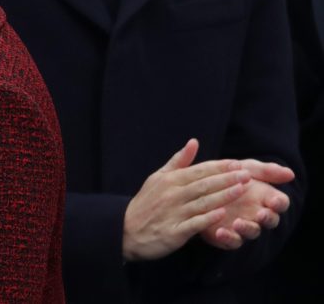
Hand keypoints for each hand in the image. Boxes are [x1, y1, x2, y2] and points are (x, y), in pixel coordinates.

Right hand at [123, 139, 251, 261]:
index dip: (219, 167)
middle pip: (204, 184)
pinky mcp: (174, 231)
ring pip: (202, 202)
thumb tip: (194, 142)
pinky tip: (223, 214)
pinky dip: (208, 218)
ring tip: (241, 190)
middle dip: (227, 179)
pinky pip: (194, 224)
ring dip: (223, 195)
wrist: (126, 230)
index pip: (199, 170)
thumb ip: (178, 161)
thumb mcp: (157, 178)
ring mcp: (174, 213)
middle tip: (247, 174)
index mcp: (170, 180)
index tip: (237, 163)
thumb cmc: (146, 203)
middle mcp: (172, 194)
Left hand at [199, 161, 292, 249]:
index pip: (280, 203)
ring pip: (252, 232)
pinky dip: (228, 237)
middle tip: (261, 214)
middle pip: (270, 220)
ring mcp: (244, 226)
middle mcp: (258, 214)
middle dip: (267, 218)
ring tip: (237, 223)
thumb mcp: (246, 168)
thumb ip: (266, 171)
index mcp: (266, 198)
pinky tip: (220, 232)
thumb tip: (290, 174)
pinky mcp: (228, 235)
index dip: (280, 203)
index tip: (274, 201)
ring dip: (247, 228)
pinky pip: (232, 241)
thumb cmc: (230, 175)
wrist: (203, 185)